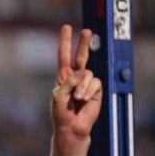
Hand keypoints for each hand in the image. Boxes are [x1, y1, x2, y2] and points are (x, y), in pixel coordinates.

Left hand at [51, 25, 101, 141]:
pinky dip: (89, 90)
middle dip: (83, 43)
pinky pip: (95, 83)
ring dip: (82, 86)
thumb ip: (68, 82)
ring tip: (77, 98)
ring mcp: (87, 83)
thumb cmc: (61, 113)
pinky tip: (84, 99)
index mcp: (63, 76)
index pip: (64, 56)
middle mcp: (76, 77)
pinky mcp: (96, 90)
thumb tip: (82, 72)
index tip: (66, 28)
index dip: (65, 42)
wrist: (71, 127)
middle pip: (81, 56)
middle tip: (87, 31)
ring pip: (88, 74)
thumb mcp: (58, 96)